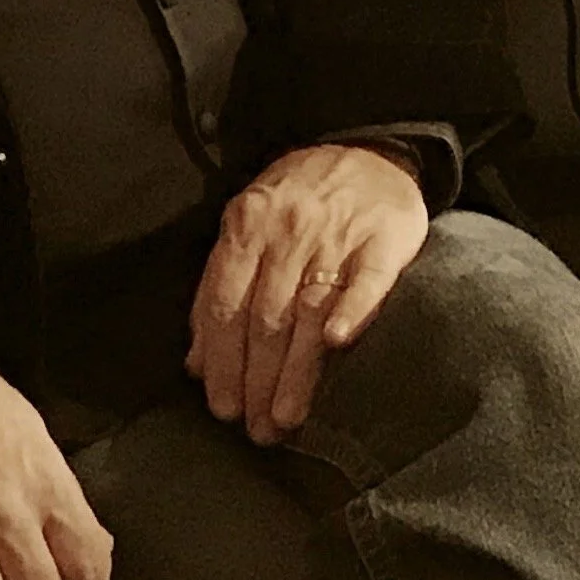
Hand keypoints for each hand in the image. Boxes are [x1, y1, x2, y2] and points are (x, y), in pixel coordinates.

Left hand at [184, 143, 427, 445]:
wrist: (364, 150)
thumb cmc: (297, 199)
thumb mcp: (246, 226)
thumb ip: (218, 287)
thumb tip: (195, 360)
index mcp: (247, 225)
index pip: (227, 304)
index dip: (222, 359)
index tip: (222, 406)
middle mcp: (288, 231)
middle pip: (266, 317)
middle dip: (256, 379)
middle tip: (255, 429)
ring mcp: (336, 234)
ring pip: (309, 310)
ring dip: (296, 370)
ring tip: (285, 417)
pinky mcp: (384, 239)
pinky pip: (368, 280)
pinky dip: (352, 310)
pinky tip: (338, 343)